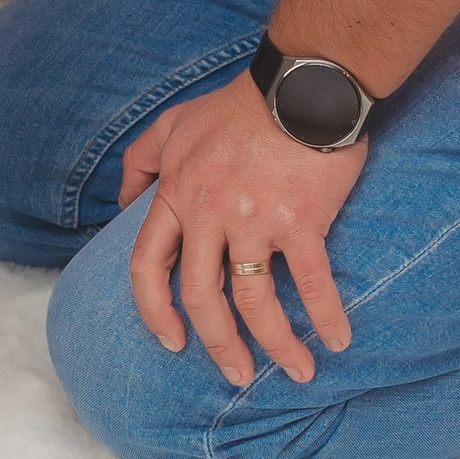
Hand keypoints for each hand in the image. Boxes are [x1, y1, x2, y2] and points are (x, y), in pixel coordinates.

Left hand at [121, 78, 363, 388]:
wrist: (299, 84)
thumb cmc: (239, 104)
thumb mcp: (172, 123)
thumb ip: (141, 160)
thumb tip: (122, 201)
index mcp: (177, 194)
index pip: (146, 265)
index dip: (153, 311)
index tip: (170, 341)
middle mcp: (209, 213)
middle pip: (200, 296)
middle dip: (217, 344)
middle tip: (235, 373)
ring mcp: (254, 220)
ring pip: (253, 301)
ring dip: (274, 345)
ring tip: (297, 371)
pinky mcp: (301, 221)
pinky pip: (314, 283)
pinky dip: (326, 318)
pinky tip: (337, 341)